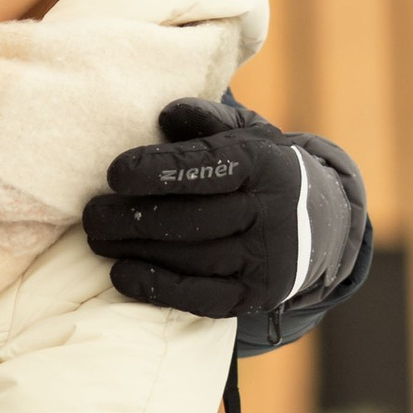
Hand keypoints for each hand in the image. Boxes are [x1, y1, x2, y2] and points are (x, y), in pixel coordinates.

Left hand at [82, 98, 308, 323]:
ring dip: (137, 250)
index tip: (114, 174)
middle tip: (91, 215)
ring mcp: (265, 259)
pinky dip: (156, 288)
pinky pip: (200, 297)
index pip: (208, 167)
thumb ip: (206, 120)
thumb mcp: (246, 134)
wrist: (321, 225)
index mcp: (265, 164)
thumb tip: (165, 116)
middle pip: (193, 218)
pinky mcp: (255, 296)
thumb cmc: (260, 172)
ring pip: (192, 258)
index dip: (159, 171)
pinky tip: (121, 274)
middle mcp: (271, 213)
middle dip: (134, 217)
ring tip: (98, 239)